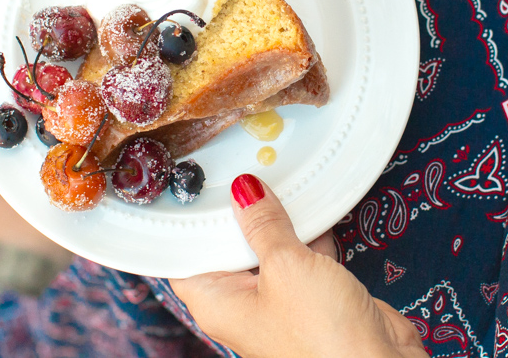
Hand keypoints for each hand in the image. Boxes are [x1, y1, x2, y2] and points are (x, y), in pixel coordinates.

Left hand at [170, 174, 426, 357]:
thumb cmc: (320, 336)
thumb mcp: (285, 265)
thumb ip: (263, 223)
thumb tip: (245, 191)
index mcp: (217, 303)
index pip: (188, 255)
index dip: (192, 220)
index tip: (199, 184)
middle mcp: (243, 304)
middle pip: (229, 246)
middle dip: (240, 212)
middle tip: (244, 171)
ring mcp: (279, 300)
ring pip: (269, 248)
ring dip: (280, 220)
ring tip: (280, 180)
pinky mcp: (312, 297)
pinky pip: (303, 256)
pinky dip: (310, 233)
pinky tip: (315, 206)